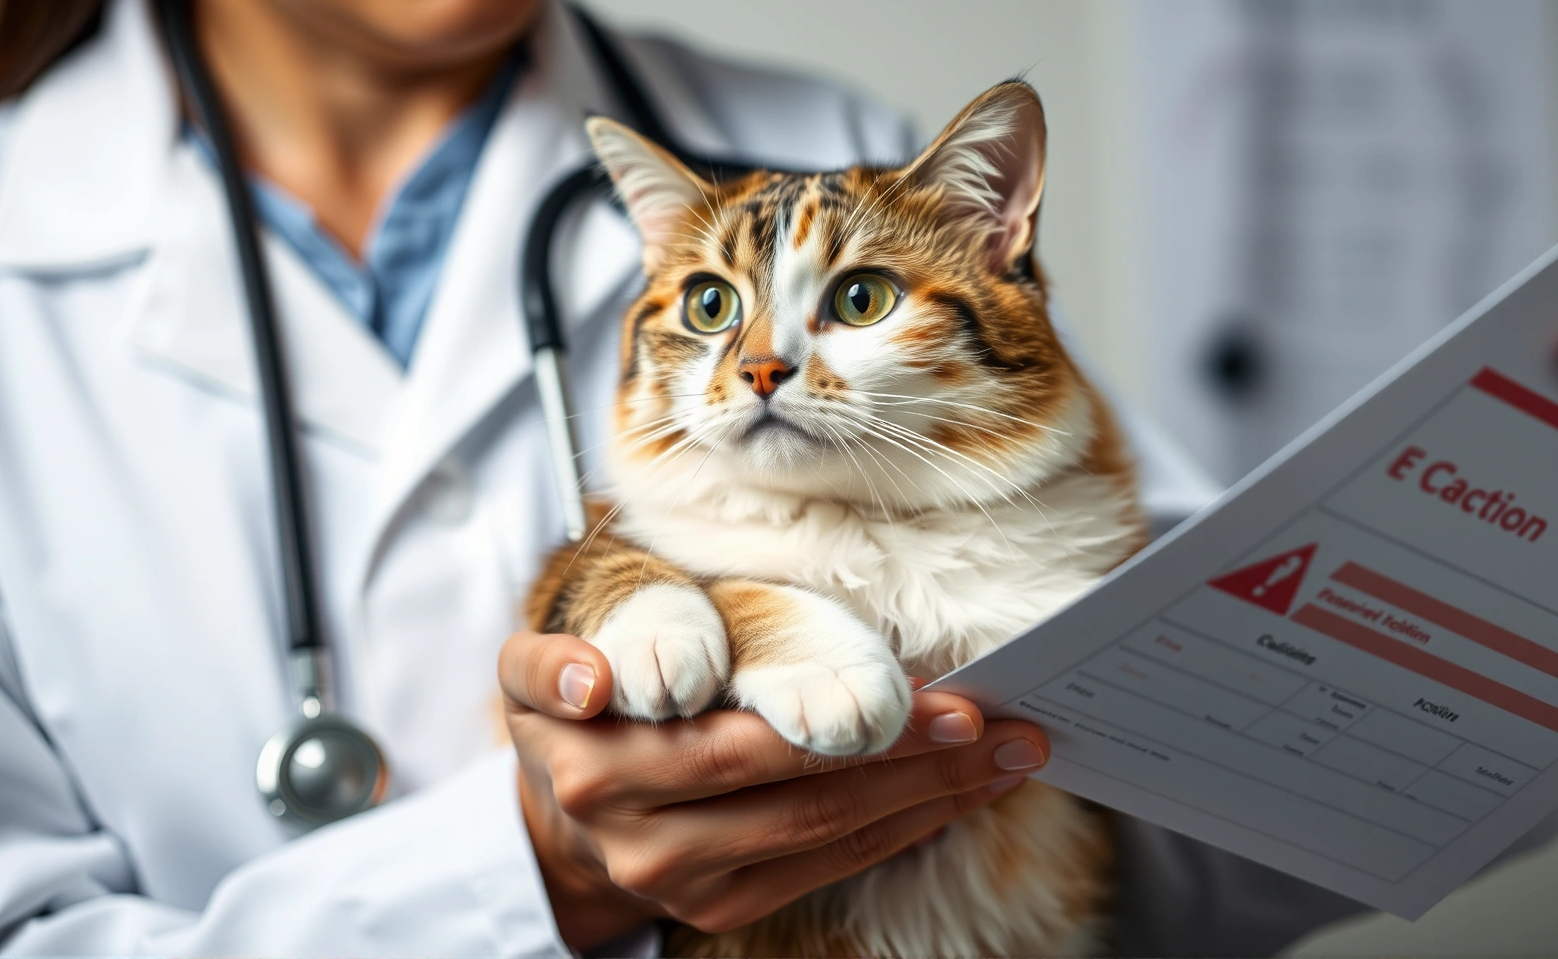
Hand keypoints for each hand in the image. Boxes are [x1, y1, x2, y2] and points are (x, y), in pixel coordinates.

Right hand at [498, 631, 1047, 947]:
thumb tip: (602, 676)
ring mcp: (674, 876)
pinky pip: (828, 864)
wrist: (557, 816)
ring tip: (1002, 749)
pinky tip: (960, 788)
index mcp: (590, 749)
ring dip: (926, 790)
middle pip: (792, 787)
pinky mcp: (717, 909)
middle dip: (909, 749)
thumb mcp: (555, 657)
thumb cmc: (590, 697)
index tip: (929, 695)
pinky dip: (904, 823)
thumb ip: (580, 648)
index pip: (735, 738)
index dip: (836, 716)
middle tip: (989, 714)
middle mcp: (630, 827)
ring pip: (822, 831)